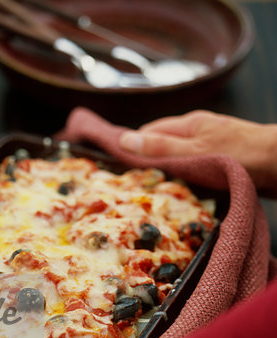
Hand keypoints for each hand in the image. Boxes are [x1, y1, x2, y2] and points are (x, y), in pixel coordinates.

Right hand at [119, 110, 276, 193]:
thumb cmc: (241, 153)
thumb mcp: (194, 151)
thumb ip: (160, 148)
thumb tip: (125, 140)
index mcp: (189, 124)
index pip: (149, 132)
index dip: (132, 146)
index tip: (117, 166)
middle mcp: (198, 132)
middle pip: (163, 145)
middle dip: (148, 162)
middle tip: (133, 185)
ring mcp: (211, 146)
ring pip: (179, 158)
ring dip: (167, 172)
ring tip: (154, 192)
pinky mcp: (222, 160)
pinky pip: (194, 168)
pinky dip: (185, 178)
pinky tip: (182, 191)